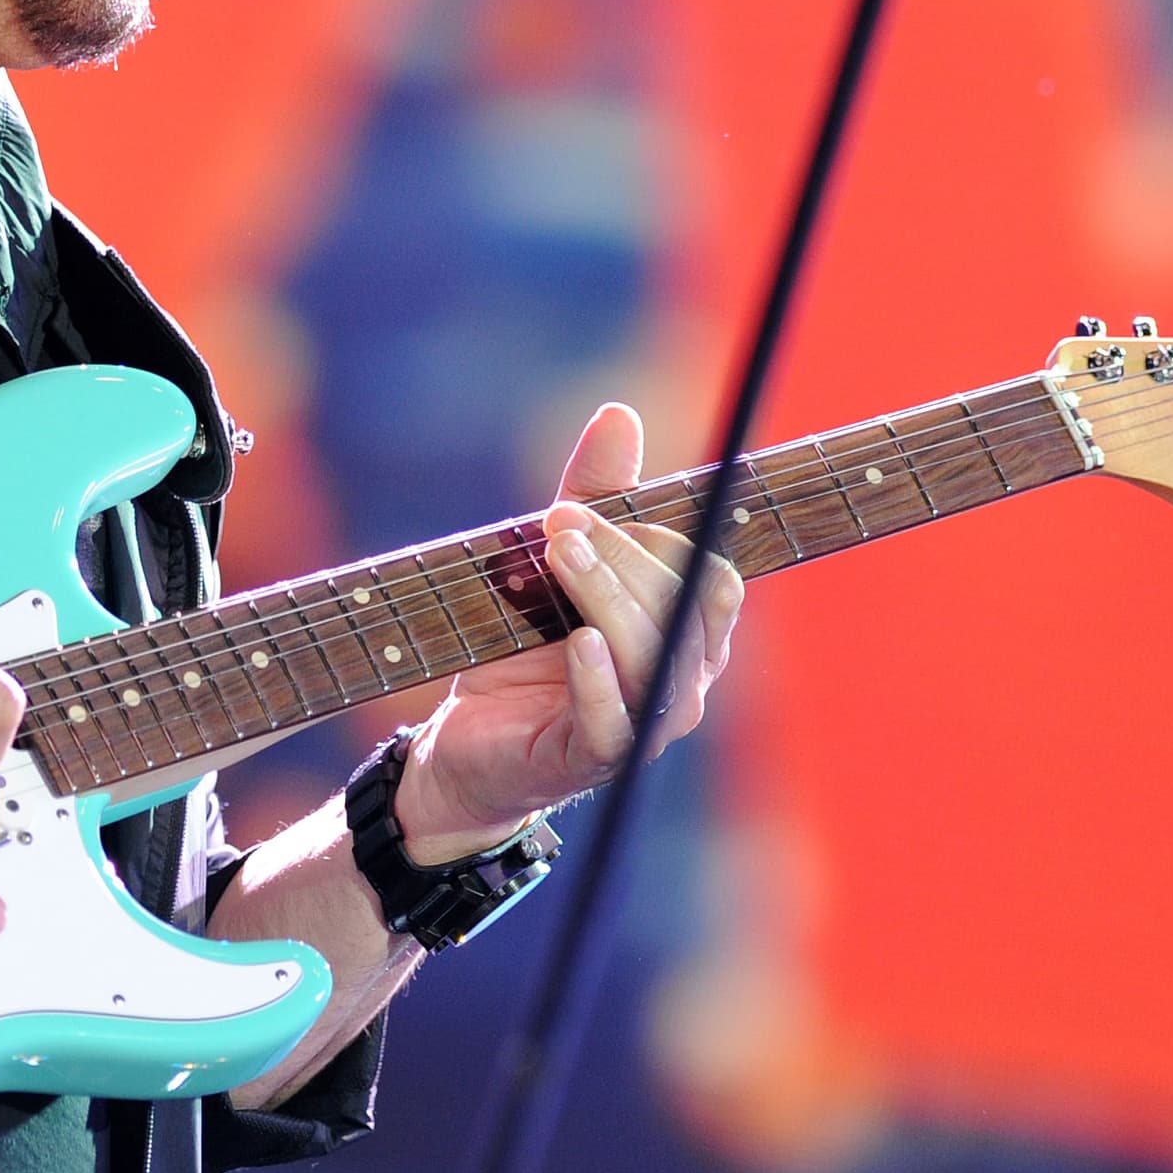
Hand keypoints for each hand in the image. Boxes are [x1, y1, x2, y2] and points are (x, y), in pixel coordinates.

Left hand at [394, 404, 742, 860]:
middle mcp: (683, 681)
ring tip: (556, 556)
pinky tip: (577, 643)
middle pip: (686, 608)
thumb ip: (593, 494)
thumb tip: (619, 411)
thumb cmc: (522, 649)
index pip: (710, 577)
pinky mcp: (595, 761)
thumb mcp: (552, 560)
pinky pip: (617, 722)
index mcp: (687, 633)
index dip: (659, 536)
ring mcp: (646, 727)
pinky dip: (598, 679)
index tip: (586, 505)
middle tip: (556, 521)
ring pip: (656, 657)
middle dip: (624, 556)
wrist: (462, 740)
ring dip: (606, 596)